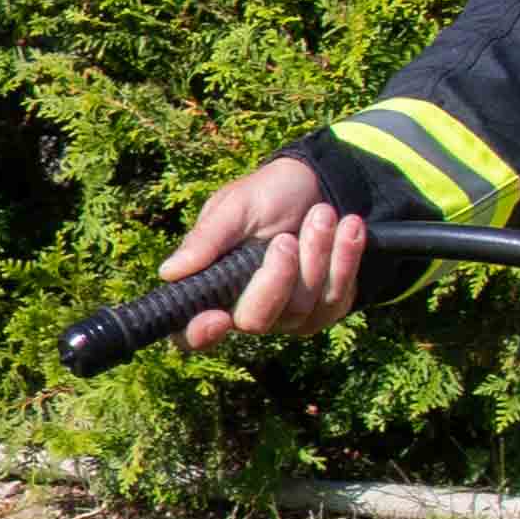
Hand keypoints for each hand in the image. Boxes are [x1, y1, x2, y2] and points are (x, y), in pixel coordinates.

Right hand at [160, 150, 367, 348]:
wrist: (320, 183)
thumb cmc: (267, 195)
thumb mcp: (235, 206)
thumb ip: (207, 240)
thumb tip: (170, 273)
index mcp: (212, 287)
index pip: (192, 332)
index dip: (199, 335)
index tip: (217, 318)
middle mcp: (246, 309)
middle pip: (255, 321)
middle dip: (276, 279)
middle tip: (286, 238)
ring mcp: (288, 315)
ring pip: (302, 308)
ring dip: (317, 256)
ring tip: (324, 213)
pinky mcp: (325, 310)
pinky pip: (337, 299)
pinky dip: (345, 259)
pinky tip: (349, 227)